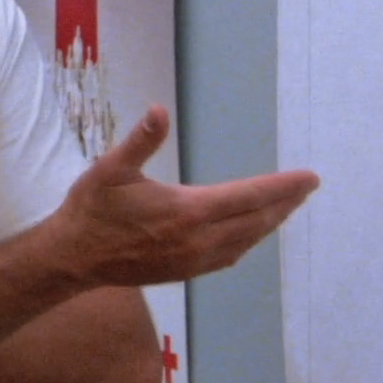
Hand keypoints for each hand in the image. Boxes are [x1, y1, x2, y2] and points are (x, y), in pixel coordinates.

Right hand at [46, 105, 319, 287]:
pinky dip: (247, 242)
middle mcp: (198, 239)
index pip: (249, 196)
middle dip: (284, 204)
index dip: (282, 187)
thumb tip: (159, 110)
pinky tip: (250, 235)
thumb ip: (140, 141)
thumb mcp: (111, 168)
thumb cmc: (92, 208)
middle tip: (307, 189)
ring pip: (245, 241)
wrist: (73, 258)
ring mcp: (193, 260)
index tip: (309, 178)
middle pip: (255, 220)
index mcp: (188, 210)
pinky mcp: (184, 272)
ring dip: (269, 224)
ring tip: (286, 209)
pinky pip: (228, 257)